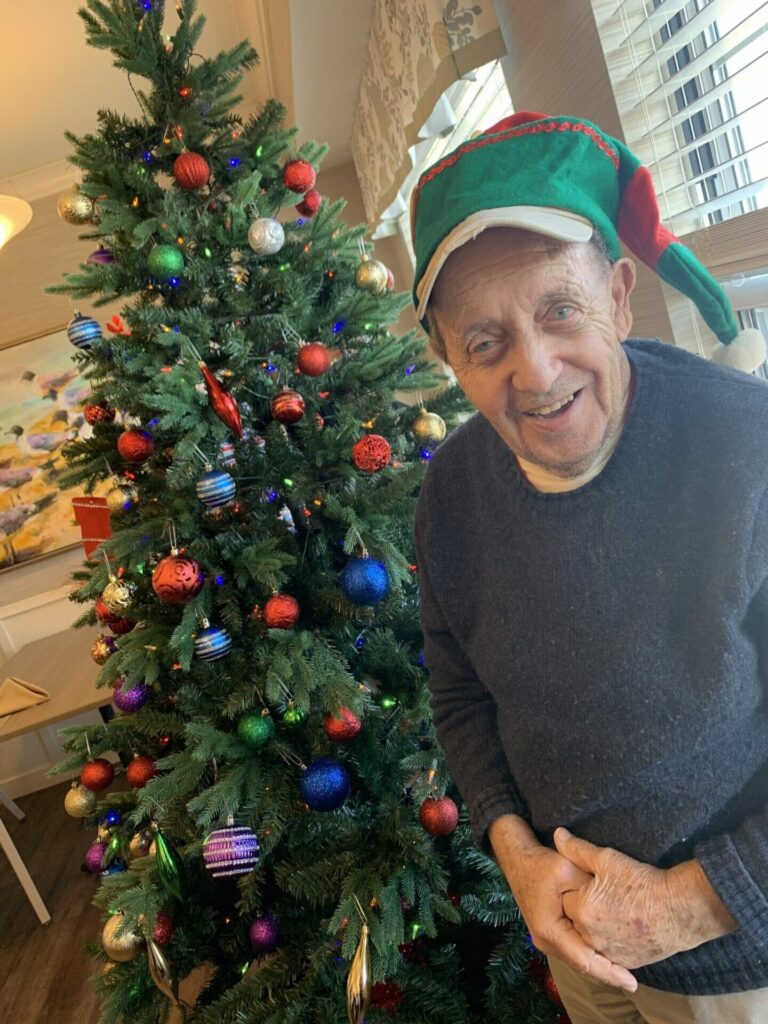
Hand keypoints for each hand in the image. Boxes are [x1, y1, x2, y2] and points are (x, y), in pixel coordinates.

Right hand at [489, 815, 636, 990]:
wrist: (518, 859)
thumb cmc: (540, 864)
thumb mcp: (567, 870)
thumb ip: (589, 889)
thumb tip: (612, 904)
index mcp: (549, 929)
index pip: (584, 960)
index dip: (609, 972)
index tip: (631, 983)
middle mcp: (545, 940)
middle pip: (581, 965)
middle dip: (606, 975)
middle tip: (632, 983)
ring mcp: (545, 939)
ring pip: (576, 960)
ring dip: (599, 967)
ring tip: (624, 975)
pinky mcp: (549, 933)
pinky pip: (572, 951)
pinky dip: (589, 956)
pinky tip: (606, 956)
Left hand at [555, 828, 737, 968]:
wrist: (680, 909)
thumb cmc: (643, 881)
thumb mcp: (607, 859)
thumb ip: (577, 849)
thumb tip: (557, 836)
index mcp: (583, 909)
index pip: (563, 896)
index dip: (575, 887)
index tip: (589, 881)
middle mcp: (591, 935)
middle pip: (574, 919)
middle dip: (581, 907)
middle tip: (602, 896)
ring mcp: (608, 952)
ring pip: (589, 937)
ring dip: (593, 926)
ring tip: (611, 909)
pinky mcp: (624, 962)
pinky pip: (607, 952)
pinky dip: (609, 940)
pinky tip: (620, 926)